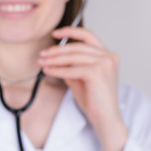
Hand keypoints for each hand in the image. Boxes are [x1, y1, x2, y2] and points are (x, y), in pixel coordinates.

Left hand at [38, 27, 127, 150]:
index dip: (70, 31)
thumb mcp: (80, 79)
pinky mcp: (97, 74)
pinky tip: (48, 71)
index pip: (88, 36)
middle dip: (56, 50)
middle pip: (77, 46)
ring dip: (54, 59)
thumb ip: (71, 67)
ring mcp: (105, 64)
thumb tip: (54, 59)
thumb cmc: (94, 101)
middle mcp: (108, 57)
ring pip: (73, 56)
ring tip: (42, 62)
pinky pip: (71, 69)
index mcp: (107, 55)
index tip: (55, 33)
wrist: (105, 119)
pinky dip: (57, 70)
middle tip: (42, 54)